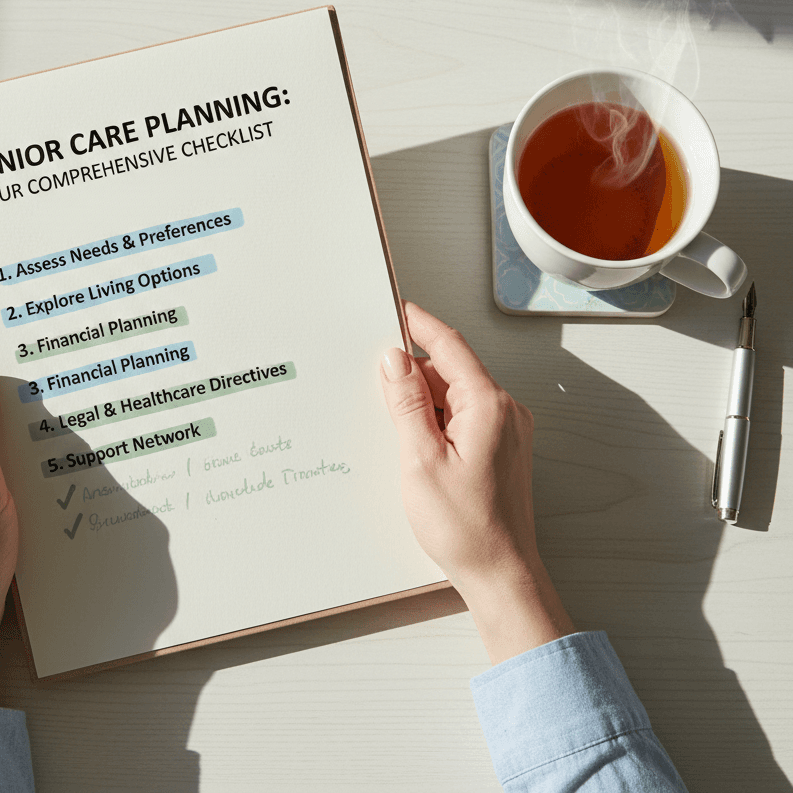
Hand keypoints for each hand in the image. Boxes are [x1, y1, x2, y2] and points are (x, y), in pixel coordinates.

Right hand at [380, 302, 573, 663]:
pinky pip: (464, 416)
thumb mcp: (421, 459)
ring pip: (456, 395)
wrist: (501, 573)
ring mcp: (506, 430)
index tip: (397, 310)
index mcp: (488, 405)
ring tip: (394, 424)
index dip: (420, 324)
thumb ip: (407, 403)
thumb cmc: (466, 526)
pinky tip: (415, 441)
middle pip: (451, 370)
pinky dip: (437, 418)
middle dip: (413, 370)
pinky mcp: (500, 448)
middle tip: (377, 377)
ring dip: (424, 400)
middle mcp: (504, 411)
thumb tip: (395, 360)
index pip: (450, 346)